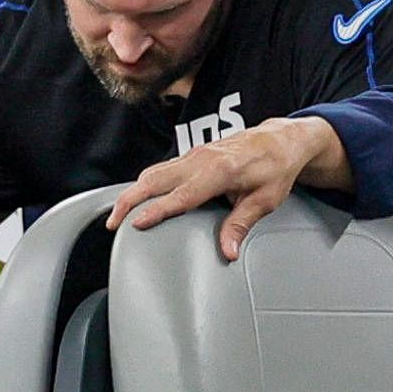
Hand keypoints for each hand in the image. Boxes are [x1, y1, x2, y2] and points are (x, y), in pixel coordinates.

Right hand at [119, 118, 343, 260]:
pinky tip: (138, 197)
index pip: (180, 195)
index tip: (136, 223)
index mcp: (220, 170)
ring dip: (133, 191)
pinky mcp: (192, 155)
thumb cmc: (275, 167)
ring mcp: (195, 155)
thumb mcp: (264, 200)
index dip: (157, 210)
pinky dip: (145, 182)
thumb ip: (240, 225)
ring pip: (153, 172)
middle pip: (154, 179)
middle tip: (112, 223)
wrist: (280, 140)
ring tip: (118, 214)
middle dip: (129, 200)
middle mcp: (201, 159)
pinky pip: (162, 168)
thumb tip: (228, 251)